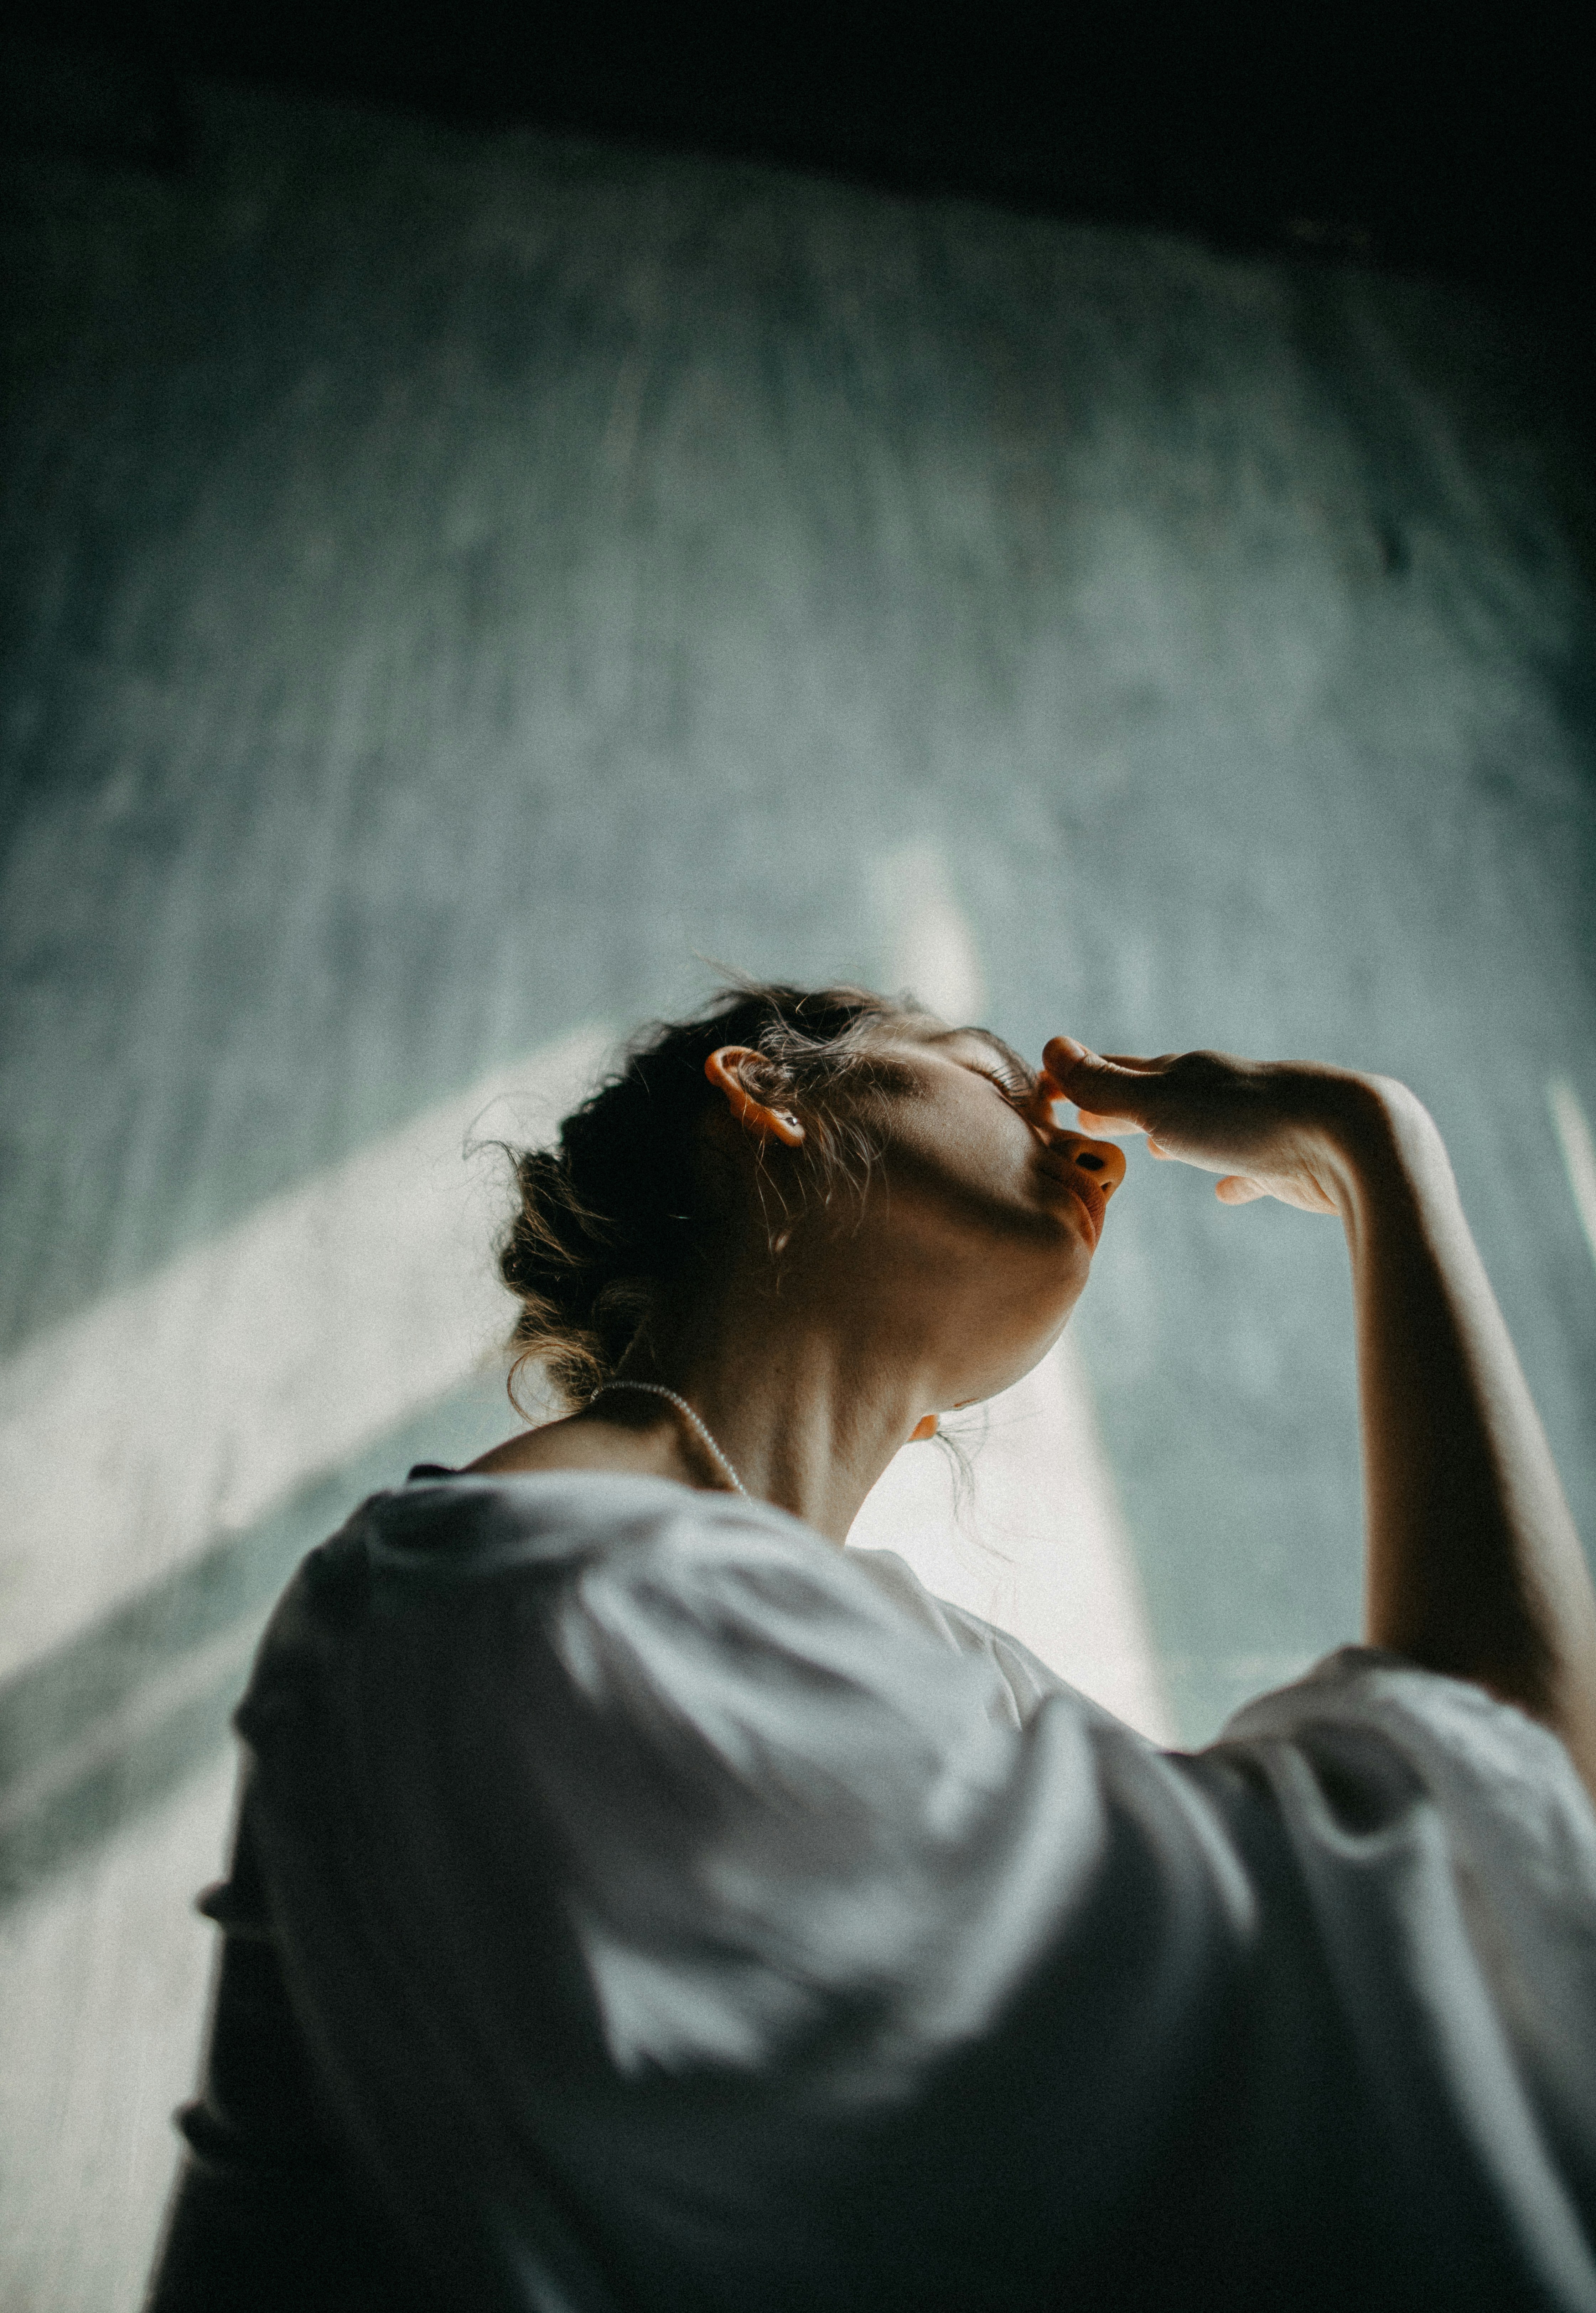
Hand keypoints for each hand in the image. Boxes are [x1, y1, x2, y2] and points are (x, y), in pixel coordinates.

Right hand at [1040, 1037, 1378, 1214]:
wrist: (1349, 1138)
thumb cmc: (1247, 1120)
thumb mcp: (1162, 1103)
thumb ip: (1106, 1086)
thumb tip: (1051, 1047)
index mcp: (1185, 1075)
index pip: (1121, 1072)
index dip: (1083, 1081)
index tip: (1050, 1091)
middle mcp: (1217, 1094)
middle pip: (1160, 1096)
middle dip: (1124, 1107)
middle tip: (1091, 1118)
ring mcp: (1253, 1128)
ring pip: (1204, 1130)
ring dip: (1176, 1136)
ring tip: (1156, 1149)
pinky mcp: (1284, 1166)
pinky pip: (1251, 1173)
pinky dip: (1232, 1179)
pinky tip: (1226, 1194)